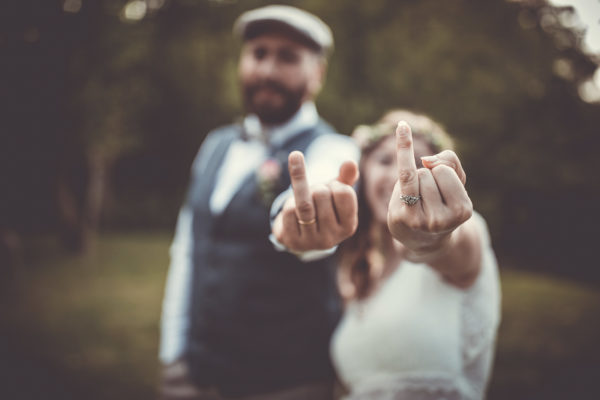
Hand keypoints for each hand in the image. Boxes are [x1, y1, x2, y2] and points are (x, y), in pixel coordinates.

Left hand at [272, 151, 358, 251]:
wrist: (301, 233)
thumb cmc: (322, 208)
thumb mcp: (335, 193)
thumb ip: (346, 177)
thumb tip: (350, 162)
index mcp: (348, 227)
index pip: (344, 193)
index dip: (335, 185)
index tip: (332, 190)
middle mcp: (332, 238)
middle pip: (321, 195)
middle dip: (316, 187)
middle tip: (315, 194)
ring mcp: (312, 242)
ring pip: (303, 204)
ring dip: (301, 190)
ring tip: (303, 191)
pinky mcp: (293, 241)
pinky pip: (288, 212)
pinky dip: (289, 204)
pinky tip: (293, 211)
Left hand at [387, 121, 472, 256]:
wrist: (423, 240)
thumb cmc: (442, 204)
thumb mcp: (456, 184)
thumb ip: (450, 162)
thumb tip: (427, 160)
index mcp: (462, 211)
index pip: (446, 172)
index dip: (440, 174)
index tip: (441, 192)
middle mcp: (442, 220)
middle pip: (429, 172)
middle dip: (427, 178)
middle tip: (427, 199)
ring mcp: (420, 221)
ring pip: (415, 174)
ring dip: (414, 181)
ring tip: (416, 200)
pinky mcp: (402, 218)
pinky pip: (403, 176)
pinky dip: (404, 148)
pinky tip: (403, 126)